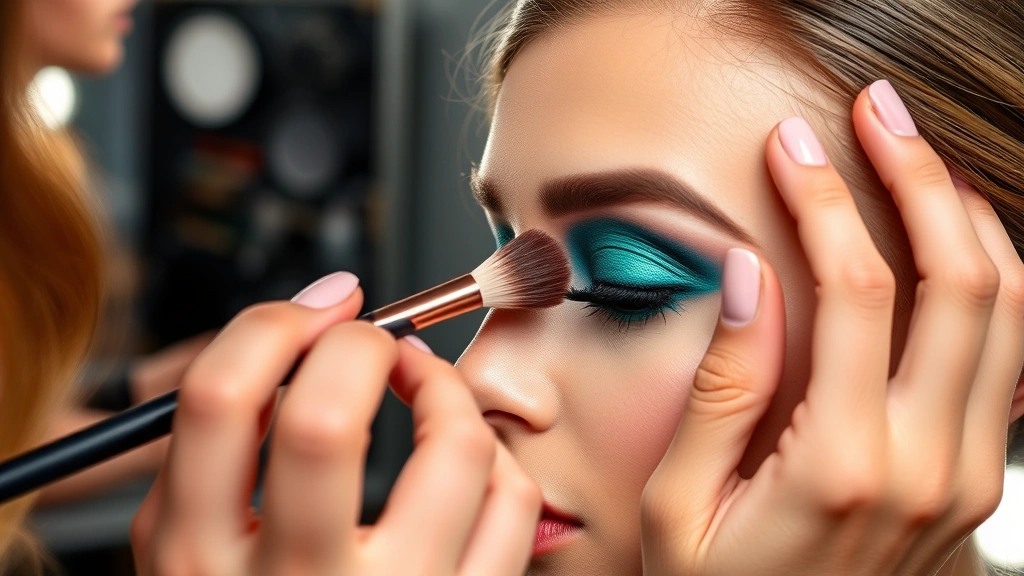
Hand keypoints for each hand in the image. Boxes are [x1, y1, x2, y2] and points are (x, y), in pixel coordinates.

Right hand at [130, 272, 540, 574]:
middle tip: (369, 341)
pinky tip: (461, 451)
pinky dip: (495, 453)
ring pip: (453, 452)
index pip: (216, 399)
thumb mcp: (183, 548)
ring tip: (425, 381)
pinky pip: (513, 504)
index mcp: (198, 560)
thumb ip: (207, 452)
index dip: (271, 326)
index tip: (312, 314)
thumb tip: (295, 331)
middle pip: (327, 416)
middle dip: (359, 345)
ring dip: (446, 386)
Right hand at [641, 81, 1023, 574]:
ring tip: (918, 159)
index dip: (824, 200)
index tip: (791, 146)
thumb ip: (725, 386)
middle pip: (963, 279)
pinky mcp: (978, 482)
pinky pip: (1016, 361)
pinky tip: (957, 245)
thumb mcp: (681, 503)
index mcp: (844, 462)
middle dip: (919, 177)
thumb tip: (750, 275)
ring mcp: (970, 475)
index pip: (859, 288)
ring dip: (970, 218)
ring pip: (1012, 311)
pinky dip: (999, 285)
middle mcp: (930, 462)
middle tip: (877, 113)